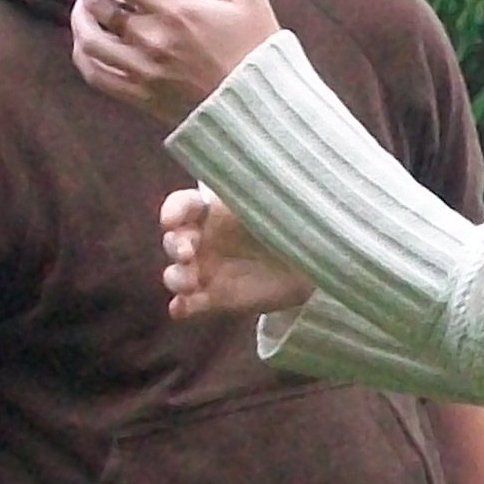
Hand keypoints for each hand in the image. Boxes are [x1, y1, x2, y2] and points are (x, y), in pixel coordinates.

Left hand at [69, 0, 278, 127]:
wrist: (259, 110)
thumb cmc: (256, 48)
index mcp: (176, 9)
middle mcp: (152, 40)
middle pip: (97, 6)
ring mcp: (143, 72)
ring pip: (89, 41)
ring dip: (79, 19)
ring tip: (83, 8)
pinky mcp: (140, 98)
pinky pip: (95, 76)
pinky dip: (83, 56)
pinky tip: (88, 44)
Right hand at [161, 183, 312, 320]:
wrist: (312, 260)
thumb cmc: (290, 220)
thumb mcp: (275, 201)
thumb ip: (255, 194)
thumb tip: (242, 175)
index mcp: (212, 210)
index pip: (182, 206)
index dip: (172, 211)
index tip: (172, 220)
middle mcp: (203, 240)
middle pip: (173, 241)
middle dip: (174, 246)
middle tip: (187, 253)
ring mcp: (207, 270)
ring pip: (176, 275)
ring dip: (176, 278)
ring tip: (190, 283)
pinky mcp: (216, 298)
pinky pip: (190, 304)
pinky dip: (182, 307)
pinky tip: (181, 308)